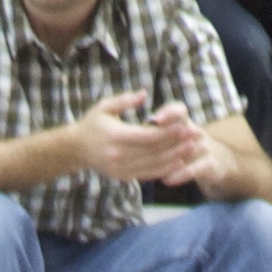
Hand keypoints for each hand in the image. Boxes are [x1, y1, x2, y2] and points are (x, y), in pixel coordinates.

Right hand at [73, 92, 211, 182]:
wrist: (76, 149)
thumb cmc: (92, 124)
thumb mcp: (104, 106)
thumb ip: (125, 100)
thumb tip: (144, 94)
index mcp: (116, 136)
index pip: (148, 136)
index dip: (168, 132)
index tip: (185, 124)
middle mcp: (119, 155)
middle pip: (154, 151)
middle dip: (177, 144)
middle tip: (195, 136)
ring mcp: (121, 169)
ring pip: (154, 165)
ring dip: (175, 158)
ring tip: (191, 149)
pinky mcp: (123, 177)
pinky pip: (147, 174)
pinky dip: (164, 170)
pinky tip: (178, 163)